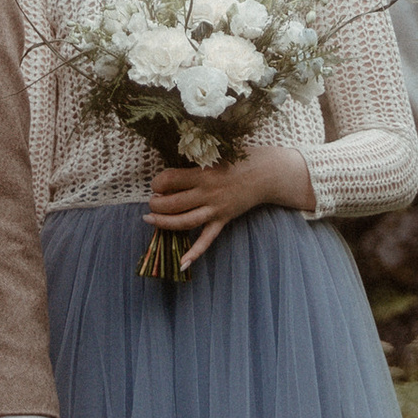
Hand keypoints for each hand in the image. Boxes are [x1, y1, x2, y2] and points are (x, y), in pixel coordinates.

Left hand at [146, 145, 316, 272]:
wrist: (267, 173)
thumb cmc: (240, 158)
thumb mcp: (215, 154)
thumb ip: (195, 161)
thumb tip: (172, 169)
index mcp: (203, 173)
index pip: (170, 179)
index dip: (157, 182)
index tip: (156, 183)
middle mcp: (208, 192)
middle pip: (174, 203)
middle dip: (156, 204)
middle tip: (151, 203)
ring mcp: (216, 208)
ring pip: (185, 221)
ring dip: (164, 223)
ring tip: (149, 220)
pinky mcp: (224, 219)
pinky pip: (207, 239)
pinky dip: (195, 252)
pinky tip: (182, 264)